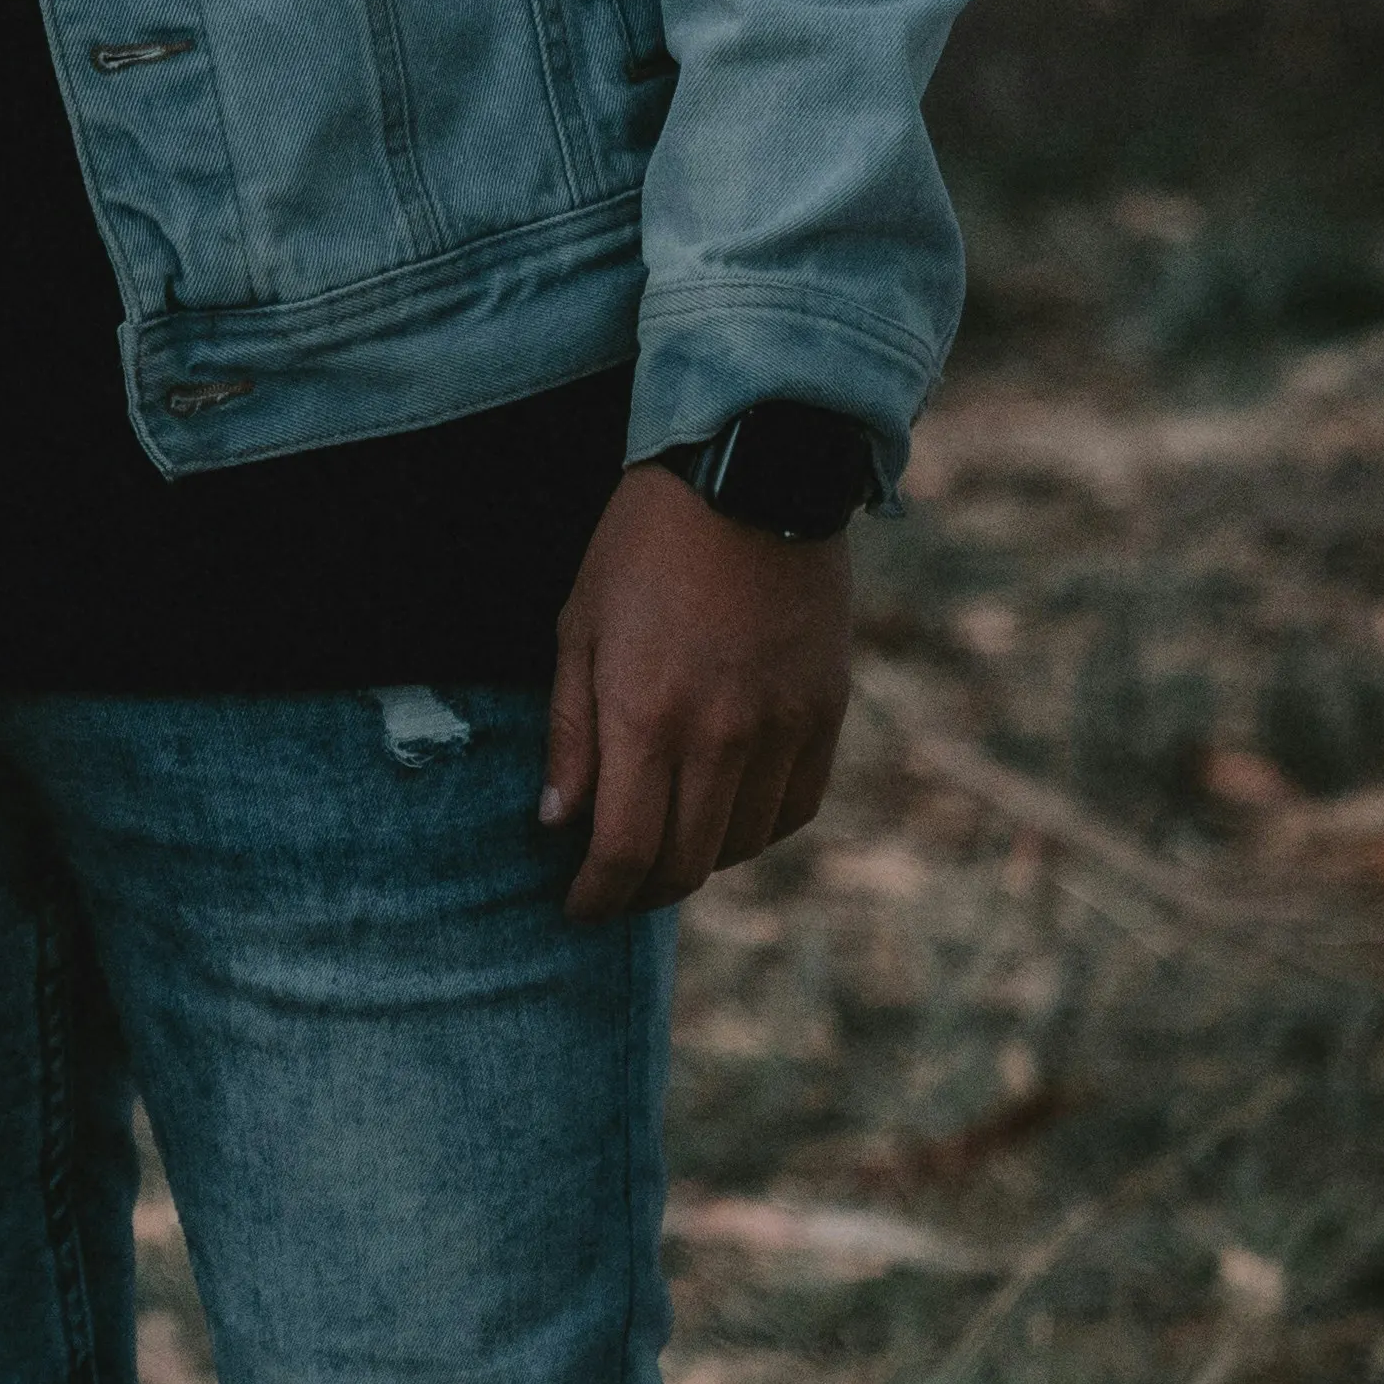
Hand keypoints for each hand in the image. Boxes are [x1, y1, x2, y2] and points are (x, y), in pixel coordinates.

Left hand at [539, 464, 850, 922]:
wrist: (752, 476)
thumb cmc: (642, 546)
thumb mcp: (577, 627)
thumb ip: (570, 733)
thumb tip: (557, 823)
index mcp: (644, 717)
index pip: (624, 852)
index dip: (597, 897)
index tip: (577, 908)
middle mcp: (719, 737)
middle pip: (685, 864)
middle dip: (642, 892)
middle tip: (615, 888)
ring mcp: (781, 729)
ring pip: (743, 846)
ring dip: (700, 862)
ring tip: (666, 846)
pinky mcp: (825, 714)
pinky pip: (795, 807)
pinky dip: (758, 829)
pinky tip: (727, 814)